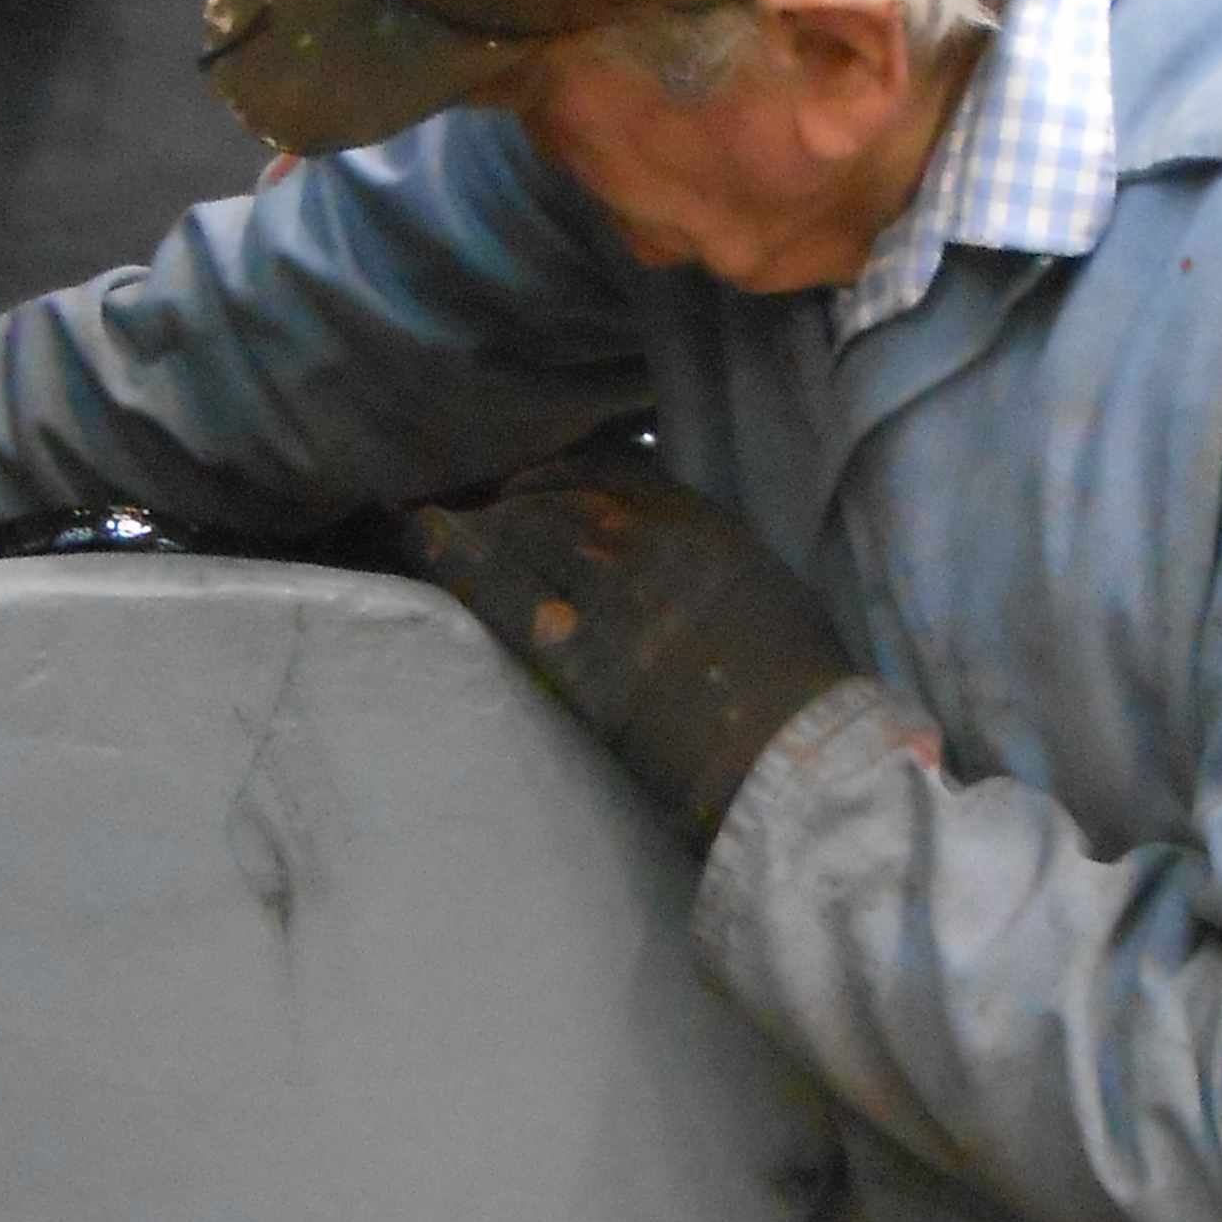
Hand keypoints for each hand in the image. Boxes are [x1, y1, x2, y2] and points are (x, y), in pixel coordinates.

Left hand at [402, 473, 851, 850]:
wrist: (797, 748)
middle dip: (510, 503)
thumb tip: (674, 572)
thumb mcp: (768, 594)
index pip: (617, 473)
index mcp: (705, 526)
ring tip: (431, 527)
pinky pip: (500, 592)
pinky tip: (419, 541)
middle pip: (558, 500)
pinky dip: (455, 562)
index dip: (565, 474)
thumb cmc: (802, 686)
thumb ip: (712, 566)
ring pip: (522, 532)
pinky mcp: (576, 656)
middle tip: (475, 513)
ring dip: (475, 528)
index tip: (537, 485)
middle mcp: (649, 543)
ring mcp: (608, 595)